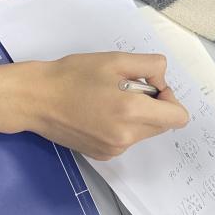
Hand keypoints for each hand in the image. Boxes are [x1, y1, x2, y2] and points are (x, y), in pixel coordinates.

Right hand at [31, 52, 188, 158]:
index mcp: (132, 112)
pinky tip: (99, 112)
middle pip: (163, 125)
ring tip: (109, 99)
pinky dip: (122, 126)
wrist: (36, 99)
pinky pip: (127, 140)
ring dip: (137, 115)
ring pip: (145, 132)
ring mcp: (114, 150)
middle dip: (153, 105)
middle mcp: (126, 137)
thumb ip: (151, 66)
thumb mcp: (116, 59)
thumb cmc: (73, 75)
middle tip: (126, 88)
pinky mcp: (102, 155)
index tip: (150, 86)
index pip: (178, 117)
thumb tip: (162, 82)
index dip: (170, 98)